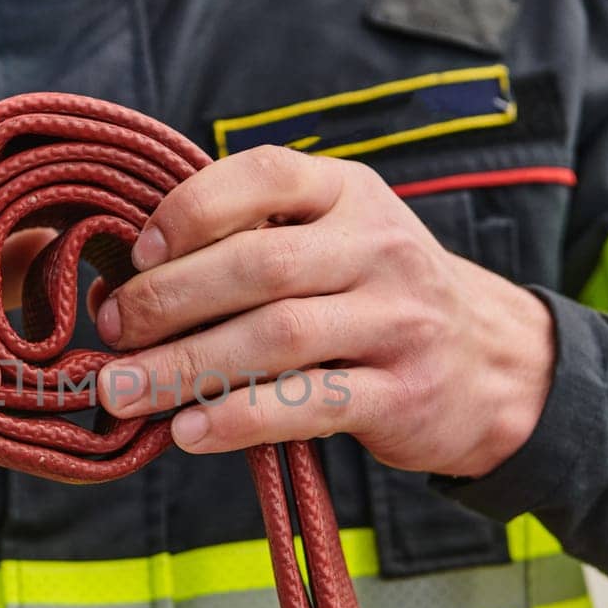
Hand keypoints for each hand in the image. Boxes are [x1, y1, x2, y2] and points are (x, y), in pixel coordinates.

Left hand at [92, 146, 554, 477]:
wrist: (496, 364)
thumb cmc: (381, 296)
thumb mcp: (340, 237)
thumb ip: (258, 234)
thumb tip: (132, 269)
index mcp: (351, 193)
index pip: (263, 176)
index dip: (190, 210)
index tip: (136, 254)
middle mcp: (379, 247)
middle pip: (258, 265)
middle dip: (167, 300)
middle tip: (110, 332)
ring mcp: (397, 321)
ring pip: (275, 337)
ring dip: (185, 366)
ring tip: (123, 390)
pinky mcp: (402, 394)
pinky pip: (308, 404)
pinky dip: (239, 418)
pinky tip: (189, 430)